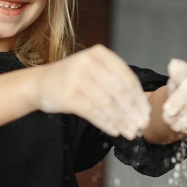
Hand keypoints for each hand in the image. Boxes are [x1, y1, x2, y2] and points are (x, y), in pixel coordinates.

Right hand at [32, 45, 149, 139]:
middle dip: (133, 111)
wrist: (39, 83)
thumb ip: (115, 82)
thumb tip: (140, 107)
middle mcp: (89, 62)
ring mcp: (77, 78)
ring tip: (130, 133)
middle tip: (142, 125)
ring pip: (107, 103)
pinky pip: (93, 112)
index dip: (139, 97)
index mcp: (100, 54)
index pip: (127, 77)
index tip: (147, 113)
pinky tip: (114, 131)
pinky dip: (106, 123)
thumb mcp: (94, 70)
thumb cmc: (72, 79)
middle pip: (119, 91)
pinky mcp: (68, 95)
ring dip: (121, 121)